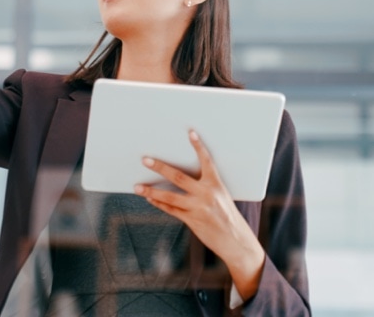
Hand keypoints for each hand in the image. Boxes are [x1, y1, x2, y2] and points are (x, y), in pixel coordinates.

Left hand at [134, 130, 264, 299]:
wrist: (235, 239)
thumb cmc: (228, 216)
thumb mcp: (221, 196)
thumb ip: (206, 187)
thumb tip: (183, 178)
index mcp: (216, 184)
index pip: (206, 161)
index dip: (198, 146)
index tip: (190, 133)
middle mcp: (206, 194)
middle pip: (178, 177)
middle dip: (160, 167)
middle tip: (146, 160)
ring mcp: (198, 208)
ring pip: (169, 196)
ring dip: (151, 191)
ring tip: (138, 186)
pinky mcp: (191, 220)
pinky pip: (171, 210)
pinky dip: (159, 203)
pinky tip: (149, 198)